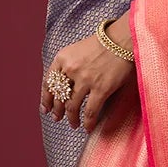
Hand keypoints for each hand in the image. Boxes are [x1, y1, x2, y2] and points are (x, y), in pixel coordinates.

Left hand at [41, 13, 135, 133]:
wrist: (122, 39)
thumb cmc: (102, 43)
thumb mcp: (77, 50)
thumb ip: (67, 65)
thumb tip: (63, 86)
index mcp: (62, 58)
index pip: (48, 83)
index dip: (46, 99)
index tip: (45, 108)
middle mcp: (70, 70)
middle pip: (59, 97)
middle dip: (57, 111)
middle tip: (58, 118)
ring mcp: (85, 80)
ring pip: (72, 107)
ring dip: (71, 118)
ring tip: (73, 124)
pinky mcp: (101, 89)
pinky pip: (90, 111)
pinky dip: (88, 122)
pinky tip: (87, 127)